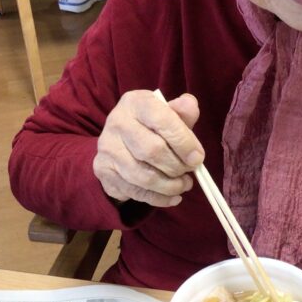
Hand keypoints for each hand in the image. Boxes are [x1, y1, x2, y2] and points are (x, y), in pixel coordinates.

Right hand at [93, 90, 202, 206]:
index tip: (198, 158)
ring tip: (184, 184)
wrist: (120, 139)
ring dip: (170, 185)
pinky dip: (159, 198)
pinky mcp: (103, 170)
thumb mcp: (168, 113)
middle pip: (152, 151)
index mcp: (135, 103)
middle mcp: (117, 122)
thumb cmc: (152, 125)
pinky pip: (135, 191)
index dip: (184, 142)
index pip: (162, 120)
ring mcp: (107, 148)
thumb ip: (183, 112)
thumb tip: (190, 106)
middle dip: (177, 166)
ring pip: (143, 176)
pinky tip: (173, 196)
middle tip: (190, 170)